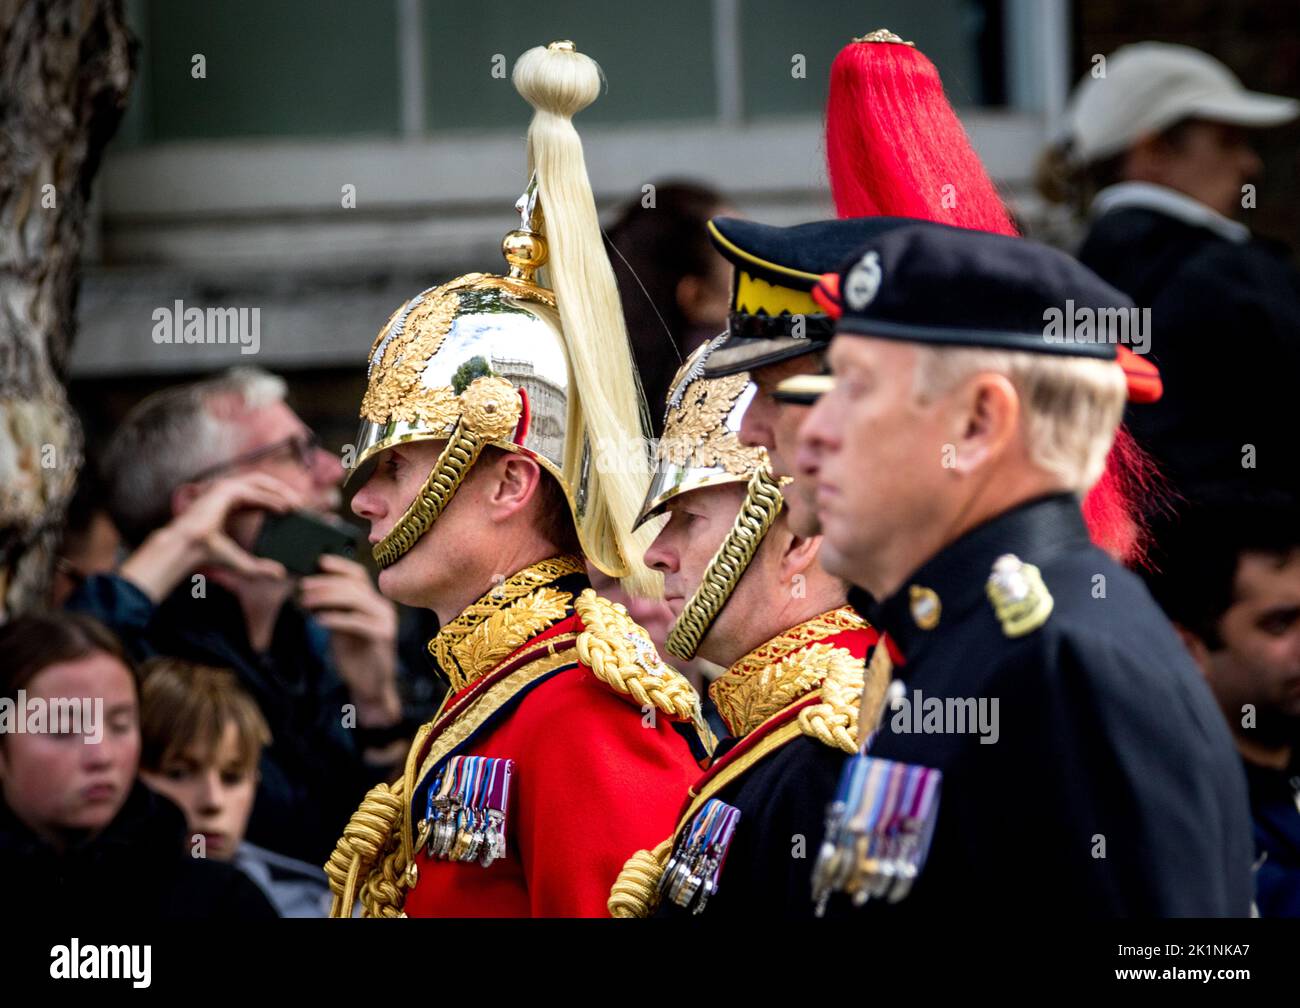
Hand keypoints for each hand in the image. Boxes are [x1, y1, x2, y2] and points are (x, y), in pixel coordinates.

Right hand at [120, 472, 300, 602]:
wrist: (189, 550)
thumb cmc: (209, 555)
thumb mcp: (242, 563)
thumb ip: (261, 567)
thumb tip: (281, 574)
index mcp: (228, 504)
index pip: (258, 495)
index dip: (277, 499)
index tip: (295, 509)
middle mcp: (226, 493)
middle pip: (261, 484)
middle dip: (283, 491)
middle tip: (301, 504)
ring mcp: (224, 489)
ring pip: (259, 483)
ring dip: (281, 491)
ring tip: (297, 505)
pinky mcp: (224, 491)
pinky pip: (254, 491)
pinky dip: (271, 498)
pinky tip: (286, 507)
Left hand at [299, 554, 401, 727]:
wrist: (371, 685)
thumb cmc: (355, 656)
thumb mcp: (343, 628)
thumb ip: (335, 610)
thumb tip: (311, 590)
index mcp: (374, 602)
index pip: (359, 575)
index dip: (340, 565)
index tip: (319, 562)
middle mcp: (382, 608)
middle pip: (353, 585)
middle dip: (325, 583)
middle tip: (303, 587)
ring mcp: (385, 621)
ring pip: (355, 599)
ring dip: (326, 597)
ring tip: (305, 602)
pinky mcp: (381, 636)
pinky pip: (355, 621)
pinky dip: (334, 618)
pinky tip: (318, 620)